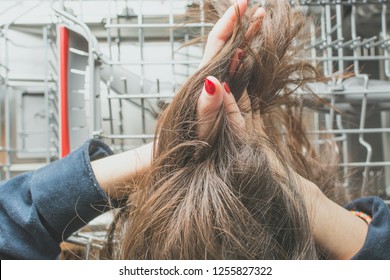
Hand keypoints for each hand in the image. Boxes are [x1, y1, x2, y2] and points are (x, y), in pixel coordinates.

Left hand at [197, 0, 265, 138]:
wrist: (183, 155)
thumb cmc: (191, 143)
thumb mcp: (201, 126)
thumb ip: (206, 105)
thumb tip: (213, 80)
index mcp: (204, 81)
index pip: (217, 44)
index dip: (230, 23)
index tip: (243, 4)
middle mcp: (209, 79)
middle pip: (226, 45)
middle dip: (241, 25)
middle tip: (259, 9)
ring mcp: (216, 86)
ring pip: (232, 55)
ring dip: (245, 38)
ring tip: (260, 22)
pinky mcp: (222, 96)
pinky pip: (235, 71)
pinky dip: (244, 56)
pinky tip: (249, 52)